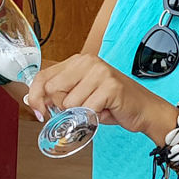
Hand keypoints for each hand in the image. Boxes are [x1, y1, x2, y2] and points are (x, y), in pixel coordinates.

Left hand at [25, 53, 174, 140]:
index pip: (43, 76)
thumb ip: (59, 95)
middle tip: (79, 110)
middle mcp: (87, 62)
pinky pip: (86, 110)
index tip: (39, 112)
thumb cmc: (111, 104)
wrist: (144, 110)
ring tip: (96, 108)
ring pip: (69, 103)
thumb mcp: (81, 95)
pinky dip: (92, 117)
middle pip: (53, 90)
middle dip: (62, 108)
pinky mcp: (110, 86)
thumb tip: (34, 103)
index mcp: (77, 61)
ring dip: (80, 114)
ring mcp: (100, 72)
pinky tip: (104, 111)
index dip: (35, 97)